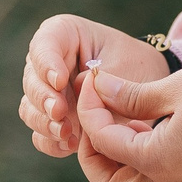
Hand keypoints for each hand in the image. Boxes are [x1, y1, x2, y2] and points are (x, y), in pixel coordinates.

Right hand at [19, 14, 167, 157]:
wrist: (150, 93)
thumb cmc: (138, 68)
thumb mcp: (127, 65)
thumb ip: (101, 78)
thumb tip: (74, 89)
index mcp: (64, 35)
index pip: (44, 44)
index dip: (47, 63)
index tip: (59, 81)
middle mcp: (49, 64)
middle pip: (32, 79)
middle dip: (43, 98)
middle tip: (59, 112)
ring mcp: (48, 94)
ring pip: (30, 108)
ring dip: (44, 123)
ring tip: (66, 133)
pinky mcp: (52, 121)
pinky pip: (40, 134)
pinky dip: (50, 142)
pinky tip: (68, 145)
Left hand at [77, 51, 181, 181]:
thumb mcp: (174, 88)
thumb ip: (130, 94)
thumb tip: (98, 87)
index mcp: (157, 162)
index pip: (102, 143)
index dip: (89, 109)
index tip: (92, 80)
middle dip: (92, 152)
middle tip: (95, 114)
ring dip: (117, 163)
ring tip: (121, 121)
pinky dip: (141, 165)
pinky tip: (148, 131)